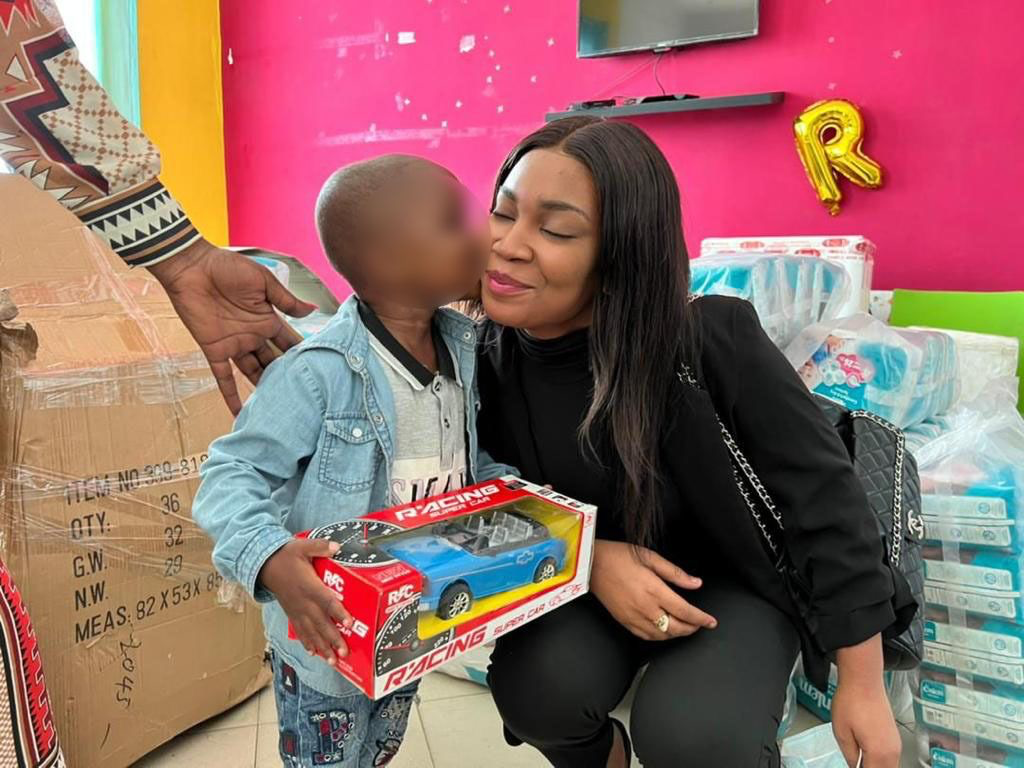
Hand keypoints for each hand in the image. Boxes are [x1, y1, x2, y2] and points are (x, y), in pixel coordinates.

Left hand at [148, 239, 316, 414]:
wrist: (192, 267)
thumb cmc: (227, 267)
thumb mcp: (263, 281)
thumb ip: (285, 300)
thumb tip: (313, 310)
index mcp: (268, 319)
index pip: (289, 342)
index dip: (301, 355)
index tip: (318, 372)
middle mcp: (254, 335)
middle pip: (274, 361)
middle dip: (286, 377)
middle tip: (302, 397)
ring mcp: (235, 344)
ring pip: (253, 372)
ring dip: (264, 388)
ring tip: (279, 408)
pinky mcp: (215, 350)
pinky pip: (223, 377)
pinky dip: (231, 395)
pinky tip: (240, 413)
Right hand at [258, 538, 352, 663]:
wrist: (264, 565)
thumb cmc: (286, 556)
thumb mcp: (303, 546)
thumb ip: (321, 547)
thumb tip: (338, 546)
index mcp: (309, 586)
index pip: (326, 601)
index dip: (338, 612)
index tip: (349, 623)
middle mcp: (303, 602)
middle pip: (321, 623)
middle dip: (333, 639)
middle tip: (344, 652)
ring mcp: (296, 610)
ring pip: (311, 632)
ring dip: (322, 647)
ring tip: (333, 661)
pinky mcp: (291, 613)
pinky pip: (300, 631)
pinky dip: (307, 643)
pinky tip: (314, 653)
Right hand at [589, 539, 715, 639]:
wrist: (591, 564)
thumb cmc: (618, 556)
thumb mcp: (650, 557)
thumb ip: (675, 573)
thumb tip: (695, 583)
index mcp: (654, 590)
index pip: (685, 611)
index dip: (701, 619)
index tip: (711, 622)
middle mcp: (645, 607)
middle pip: (676, 627)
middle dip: (692, 628)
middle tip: (700, 625)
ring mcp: (633, 617)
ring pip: (661, 635)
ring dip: (677, 634)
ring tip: (684, 627)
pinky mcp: (623, 620)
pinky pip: (645, 636)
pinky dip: (659, 637)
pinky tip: (663, 631)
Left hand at [832, 636, 901, 766]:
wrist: (863, 680)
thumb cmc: (852, 701)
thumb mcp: (842, 733)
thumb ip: (851, 757)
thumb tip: (854, 766)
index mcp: (879, 753)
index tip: (853, 766)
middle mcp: (893, 751)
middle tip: (855, 763)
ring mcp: (896, 743)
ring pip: (889, 767)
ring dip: (875, 766)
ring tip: (859, 760)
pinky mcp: (894, 736)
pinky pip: (890, 758)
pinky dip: (880, 761)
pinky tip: (867, 756)